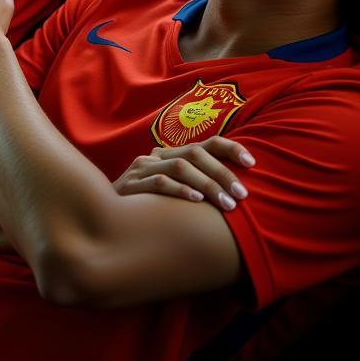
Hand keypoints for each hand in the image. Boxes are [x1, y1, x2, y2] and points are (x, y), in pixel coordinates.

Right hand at [113, 136, 254, 210]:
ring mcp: (142, 169)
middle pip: (195, 154)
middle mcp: (157, 157)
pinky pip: (159, 183)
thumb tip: (238, 193)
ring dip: (207, 185)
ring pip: (181, 167)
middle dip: (222, 173)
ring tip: (227, 204)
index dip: (230, 149)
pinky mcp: (131, 185)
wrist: (107, 217)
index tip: (252, 163)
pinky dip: (180, 191)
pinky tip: (196, 202)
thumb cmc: (151, 207)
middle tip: (242, 195)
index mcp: (171, 155)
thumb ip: (199, 187)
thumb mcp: (176, 192)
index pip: (205, 143)